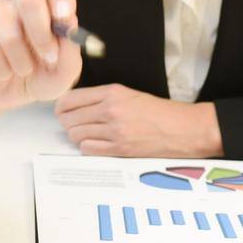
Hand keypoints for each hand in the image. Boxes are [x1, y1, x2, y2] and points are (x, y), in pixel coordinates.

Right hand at [0, 0, 82, 113]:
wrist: (11, 95)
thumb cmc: (44, 76)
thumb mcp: (66, 71)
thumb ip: (71, 49)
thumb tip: (68, 23)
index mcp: (50, 1)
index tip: (63, 14)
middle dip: (41, 34)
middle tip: (50, 58)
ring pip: (9, 30)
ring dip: (22, 60)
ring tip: (25, 70)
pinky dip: (2, 69)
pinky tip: (4, 71)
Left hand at [55, 84, 222, 157]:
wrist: (181, 129)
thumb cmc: (158, 111)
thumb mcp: (128, 94)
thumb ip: (102, 98)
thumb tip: (75, 105)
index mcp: (112, 92)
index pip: (71, 99)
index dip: (61, 106)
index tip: (61, 110)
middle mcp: (110, 110)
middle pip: (69, 119)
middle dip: (67, 122)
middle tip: (73, 123)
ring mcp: (114, 131)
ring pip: (75, 135)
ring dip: (77, 135)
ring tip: (87, 133)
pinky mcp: (119, 150)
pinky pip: (87, 149)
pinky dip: (87, 147)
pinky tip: (95, 143)